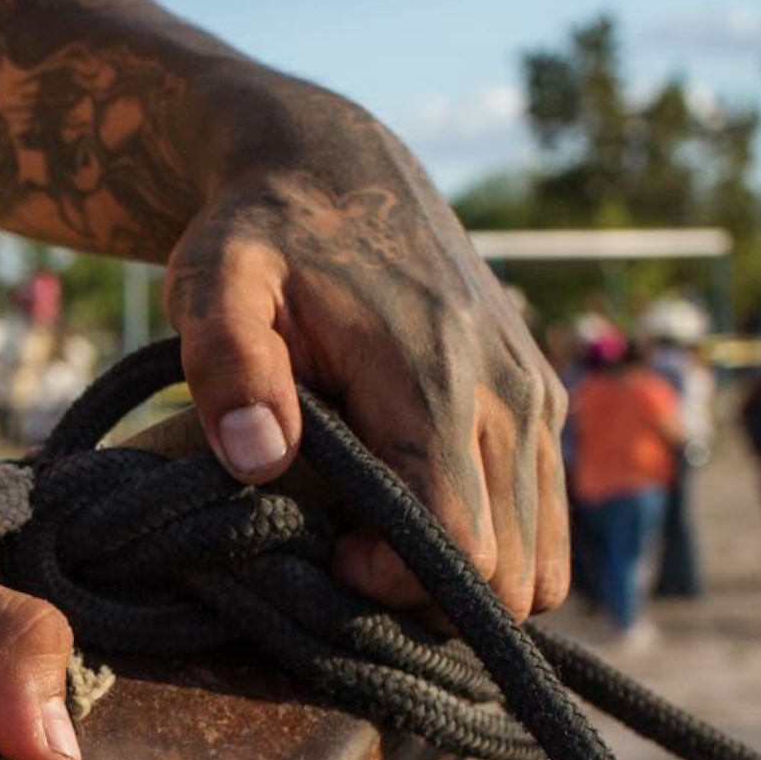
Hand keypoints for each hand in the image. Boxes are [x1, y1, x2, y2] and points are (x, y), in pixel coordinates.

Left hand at [166, 98, 570, 619]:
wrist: (335, 167)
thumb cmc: (258, 235)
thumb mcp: (213, 284)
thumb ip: (227, 364)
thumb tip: (258, 460)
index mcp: (434, 380)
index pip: (461, 547)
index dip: (395, 585)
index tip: (328, 555)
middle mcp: (508, 395)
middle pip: (512, 569)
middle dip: (429, 591)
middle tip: (347, 552)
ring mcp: (535, 398)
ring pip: (542, 555)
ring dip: (465, 574)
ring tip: (378, 535)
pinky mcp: (541, 399)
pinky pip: (547, 516)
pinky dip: (495, 542)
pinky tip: (415, 511)